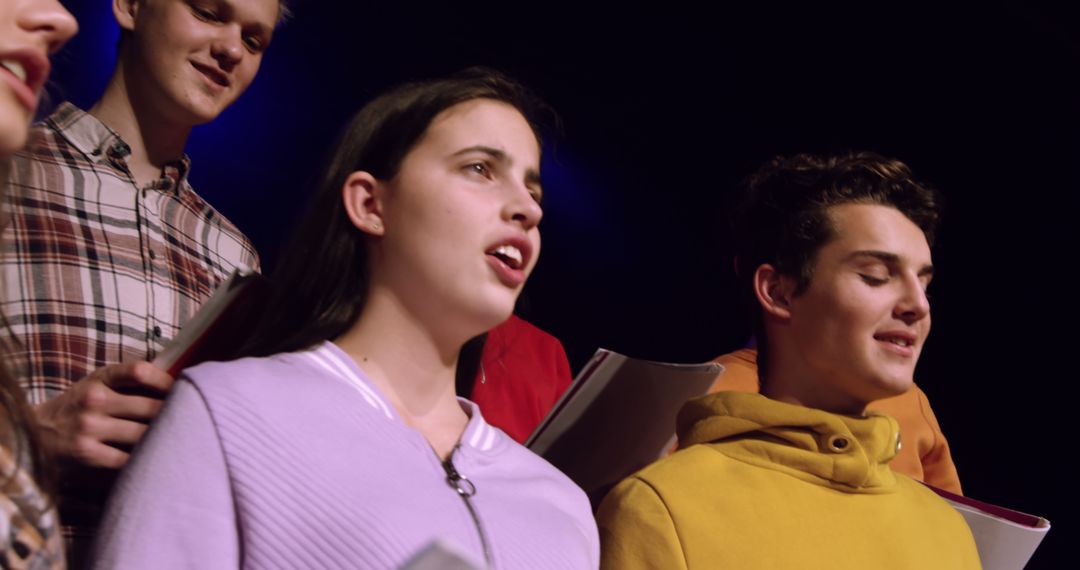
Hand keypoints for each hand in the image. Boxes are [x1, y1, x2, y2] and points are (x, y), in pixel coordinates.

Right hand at [34, 361, 174, 469]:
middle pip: (149, 408)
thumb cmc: (80, 405)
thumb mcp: (98, 383)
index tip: (184, 390)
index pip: (139, 371)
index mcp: (101, 378)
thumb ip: (130, 382)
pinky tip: (155, 459)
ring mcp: (89, 427)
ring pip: (142, 435)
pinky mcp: (87, 453)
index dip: (166, 381)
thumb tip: (179, 383)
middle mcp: (94, 400)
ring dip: (162, 439)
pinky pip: (128, 459)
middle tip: (192, 421)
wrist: (36, 432)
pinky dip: (144, 460)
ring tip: (180, 441)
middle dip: (173, 416)